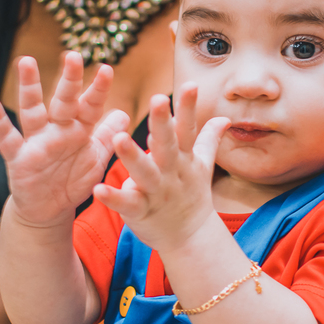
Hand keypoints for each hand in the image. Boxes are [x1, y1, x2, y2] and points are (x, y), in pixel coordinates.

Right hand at [0, 53, 129, 226]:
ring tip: (25, 62)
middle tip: (73, 55)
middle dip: (69, 80)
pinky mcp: (17, 157)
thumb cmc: (72, 180)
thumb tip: (124, 113)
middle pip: (64, 101)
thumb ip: (107, 137)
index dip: (98, 90)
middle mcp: (57, 130)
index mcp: (79, 130)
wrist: (49, 210)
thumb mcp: (95, 159)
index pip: (90, 106)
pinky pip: (6, 137)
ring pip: (32, 110)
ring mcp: (36, 141)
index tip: (106, 69)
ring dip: (29, 87)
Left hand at [93, 83, 229, 255]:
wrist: (190, 239)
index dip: (189, 108)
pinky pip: (126, 204)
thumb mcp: (202, 166)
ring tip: (118, 138)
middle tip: (157, 99)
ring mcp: (157, 193)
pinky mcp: (141, 211)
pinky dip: (112, 197)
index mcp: (184, 159)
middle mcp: (172, 173)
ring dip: (132, 156)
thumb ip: (209, 139)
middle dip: (163, 123)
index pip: (188, 129)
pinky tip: (98, 189)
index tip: (191, 84)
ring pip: (145, 172)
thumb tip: (225, 118)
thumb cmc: (192, 196)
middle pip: (168, 145)